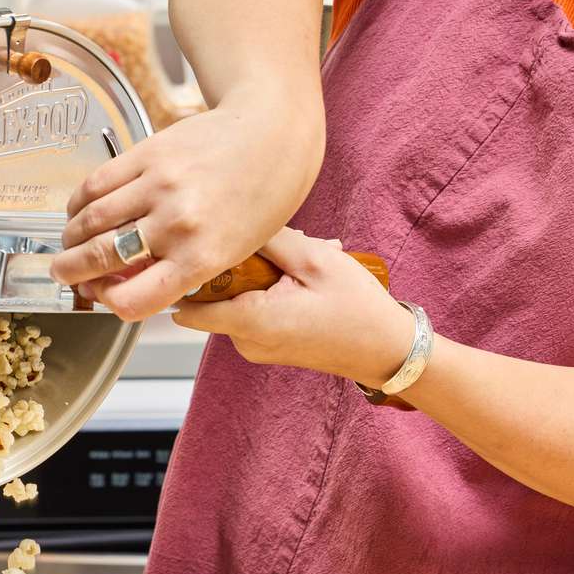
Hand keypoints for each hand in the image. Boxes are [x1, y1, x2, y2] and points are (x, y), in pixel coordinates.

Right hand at [49, 87, 323, 321]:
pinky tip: (79, 212)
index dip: (110, 304)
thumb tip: (130, 285)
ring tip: (66, 246)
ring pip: (91, 222)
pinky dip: (79, 204)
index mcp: (202, 258)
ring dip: (69, 239)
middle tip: (62, 275)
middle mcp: (177, 224)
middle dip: (71, 273)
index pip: (133, 300)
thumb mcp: (232, 250)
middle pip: (100, 260)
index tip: (106, 297)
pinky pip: (96, 184)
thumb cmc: (261, 197)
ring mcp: (158, 186)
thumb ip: (184, 271)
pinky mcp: (147, 154)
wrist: (273, 134)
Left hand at [174, 227, 414, 386]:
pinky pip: (254, 309)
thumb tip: (231, 223)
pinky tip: (304, 278)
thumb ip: (268, 240)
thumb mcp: (314, 260)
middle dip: (243, 262)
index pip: (187, 302)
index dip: (190, 271)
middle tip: (285, 247)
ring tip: (304, 260)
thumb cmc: (358, 310)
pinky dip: (272, 289)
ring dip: (263, 273)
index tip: (204, 245)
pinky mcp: (266, 346)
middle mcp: (244, 341)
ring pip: (238, 297)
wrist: (386, 351)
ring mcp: (254, 347)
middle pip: (217, 292)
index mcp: (250, 321)